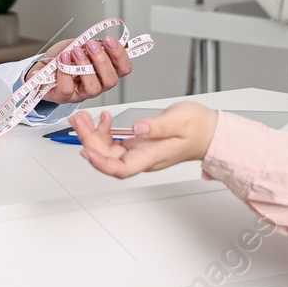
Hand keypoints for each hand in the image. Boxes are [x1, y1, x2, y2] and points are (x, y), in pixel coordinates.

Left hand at [30, 36, 132, 104]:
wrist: (41, 64)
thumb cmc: (62, 57)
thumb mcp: (80, 44)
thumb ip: (92, 44)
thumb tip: (101, 43)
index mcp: (104, 71)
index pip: (124, 68)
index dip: (120, 55)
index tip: (110, 40)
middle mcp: (97, 84)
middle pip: (111, 80)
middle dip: (102, 61)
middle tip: (91, 46)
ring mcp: (81, 93)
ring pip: (93, 88)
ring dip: (85, 66)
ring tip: (75, 52)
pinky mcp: (64, 96)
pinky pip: (67, 88)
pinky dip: (65, 72)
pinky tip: (62, 59)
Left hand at [71, 102, 218, 178]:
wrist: (208, 132)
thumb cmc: (198, 128)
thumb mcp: (179, 120)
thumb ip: (157, 126)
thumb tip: (137, 128)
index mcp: (151, 156)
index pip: (121, 168)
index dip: (101, 163)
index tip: (86, 151)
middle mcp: (142, 157)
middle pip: (108, 158)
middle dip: (89, 140)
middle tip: (79, 120)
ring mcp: (139, 151)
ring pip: (108, 150)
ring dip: (93, 135)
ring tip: (84, 117)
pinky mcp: (138, 144)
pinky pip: (115, 143)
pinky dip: (104, 131)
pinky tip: (103, 119)